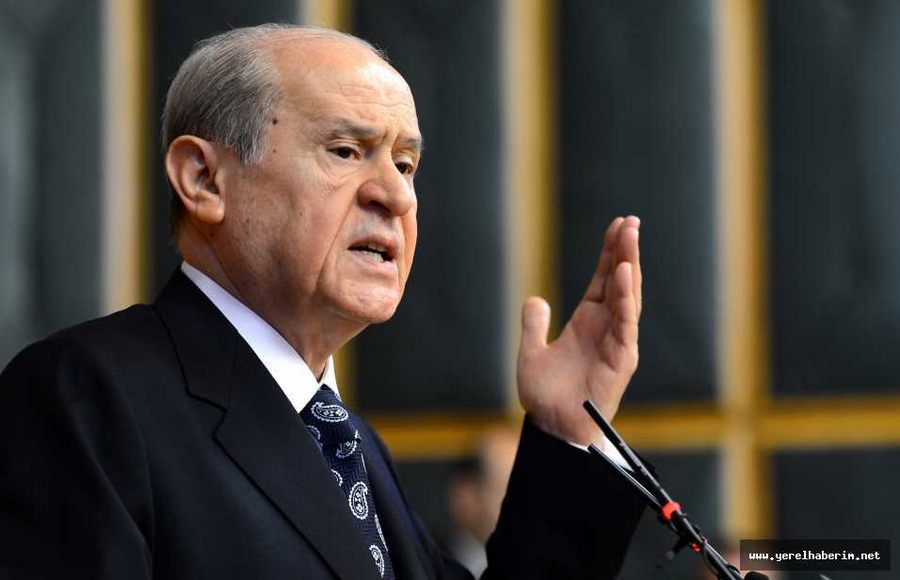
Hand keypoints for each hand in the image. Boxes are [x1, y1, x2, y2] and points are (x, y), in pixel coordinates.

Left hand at [517, 216, 641, 444]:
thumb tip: (535, 299)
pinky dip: (625, 298)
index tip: (617, 225)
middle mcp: (607, 328)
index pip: (603, 280)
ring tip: (629, 237)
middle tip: (630, 222)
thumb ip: (533, 326)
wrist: (552, 428)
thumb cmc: (546, 398)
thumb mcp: (532, 354)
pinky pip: (625, 323)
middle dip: (626, 251)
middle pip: (620, 282)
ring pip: (627, 297)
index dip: (610, 253)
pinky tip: (623, 273)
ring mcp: (616, 342)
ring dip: (629, 266)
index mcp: (588, 322)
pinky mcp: (620, 358)